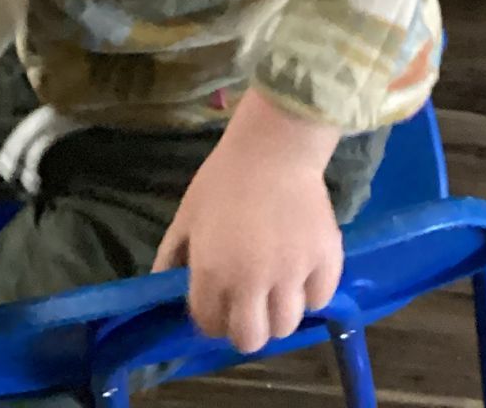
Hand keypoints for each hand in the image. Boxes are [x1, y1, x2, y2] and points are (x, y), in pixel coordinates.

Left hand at [152, 93, 341, 353]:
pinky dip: (311, 293)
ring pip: (286, 326)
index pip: (210, 326)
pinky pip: (320, 299)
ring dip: (278, 314)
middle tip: (249, 305)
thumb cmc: (224, 178)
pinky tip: (302, 273)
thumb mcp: (186, 215)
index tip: (219, 305)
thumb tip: (161, 287)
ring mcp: (292, 272)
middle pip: (251, 340)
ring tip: (277, 289)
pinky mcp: (325, 258)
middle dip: (245, 328)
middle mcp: (252, 282)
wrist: (274, 145)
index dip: (212, 319)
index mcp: (213, 273)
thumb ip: (170, 256)